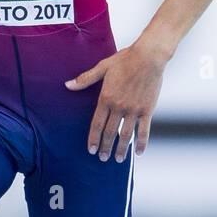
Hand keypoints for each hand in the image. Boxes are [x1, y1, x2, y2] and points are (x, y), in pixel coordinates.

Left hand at [65, 41, 165, 159]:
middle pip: (109, 132)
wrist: (148, 57)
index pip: (96, 124)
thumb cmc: (125, 60)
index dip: (93, 139)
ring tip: (118, 160)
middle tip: (102, 158)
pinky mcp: (147, 110)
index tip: (90, 150)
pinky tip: (139, 153)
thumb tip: (67, 85)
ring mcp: (134, 110)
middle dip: (105, 147)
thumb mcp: (102, 67)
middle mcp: (119, 107)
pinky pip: (144, 130)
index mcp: (106, 98)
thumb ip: (85, 79)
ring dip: (121, 149)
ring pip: (126, 135)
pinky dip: (141, 143)